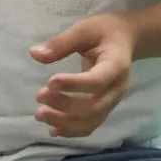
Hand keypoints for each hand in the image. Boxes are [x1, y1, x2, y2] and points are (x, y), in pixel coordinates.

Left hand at [31, 14, 135, 137]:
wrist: (125, 39)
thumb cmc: (104, 31)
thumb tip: (35, 54)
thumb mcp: (84, 29)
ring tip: (40, 114)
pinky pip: (91, 125)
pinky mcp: (105, 107)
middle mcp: (117, 88)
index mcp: (117, 65)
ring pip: (92, 120)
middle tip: (39, 97)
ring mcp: (113, 100)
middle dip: (65, 106)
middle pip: (94, 106)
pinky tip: (52, 129)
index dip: (74, 84)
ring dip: (65, 122)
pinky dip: (72, 130)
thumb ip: (61, 42)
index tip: (50, 82)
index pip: (97, 80)